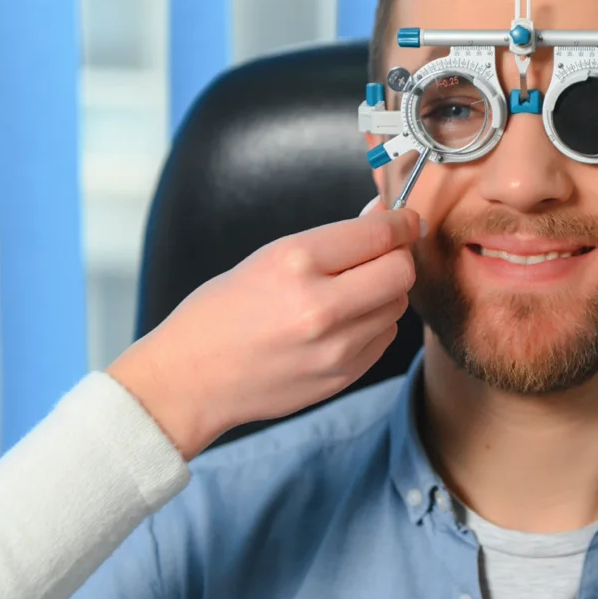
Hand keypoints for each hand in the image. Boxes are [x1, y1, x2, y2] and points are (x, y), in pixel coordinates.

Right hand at [108, 202, 423, 459]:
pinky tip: (341, 324)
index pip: (379, 233)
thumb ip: (332, 241)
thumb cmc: (220, 313)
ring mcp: (336, 347)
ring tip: (349, 293)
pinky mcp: (344, 375)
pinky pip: (383, 337)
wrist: (191, 380)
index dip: (401, 222)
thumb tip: (385, 218)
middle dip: (397, 257)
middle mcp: (321, 306)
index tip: (406, 220)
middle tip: (382, 255)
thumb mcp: (267, 258)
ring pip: (397, 305)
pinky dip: (373, 324)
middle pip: (401, 271)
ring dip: (384, 293)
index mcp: (296, 263)